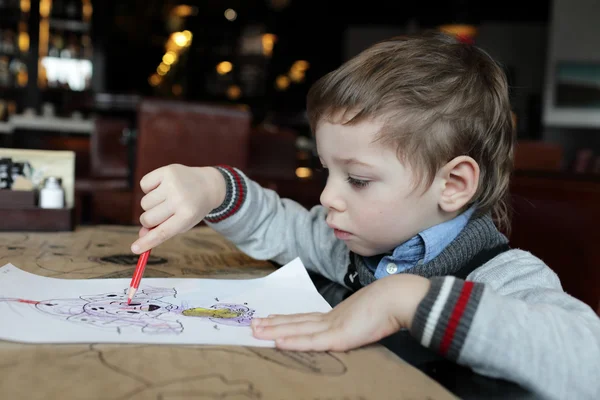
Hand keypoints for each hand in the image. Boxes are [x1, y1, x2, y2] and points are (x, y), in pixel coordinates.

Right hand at [131, 164, 225, 253]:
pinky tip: (162, 186)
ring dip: (151, 204)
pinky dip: (149, 188)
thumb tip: (142, 235)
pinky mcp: (167, 171)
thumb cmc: (193, 207)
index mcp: (187, 216)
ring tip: (166, 198)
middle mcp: (180, 200)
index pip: (162, 233)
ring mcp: (173, 184)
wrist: (208, 184)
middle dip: (149, 220)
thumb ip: (163, 230)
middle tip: (161, 214)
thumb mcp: (183, 223)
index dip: (147, 242)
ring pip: (144, 203)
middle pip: (148, 218)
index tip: (135, 249)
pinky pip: (144, 184)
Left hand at [251, 274, 430, 350]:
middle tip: (252, 324)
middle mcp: (331, 319)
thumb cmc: (389, 304)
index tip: (271, 319)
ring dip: (275, 330)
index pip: (306, 319)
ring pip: (297, 330)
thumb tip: (356, 325)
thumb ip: (358, 322)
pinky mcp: (339, 335)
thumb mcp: (368, 316)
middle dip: (273, 324)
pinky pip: (311, 341)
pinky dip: (293, 341)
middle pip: (296, 322)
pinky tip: (277, 342)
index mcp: (338, 316)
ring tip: (256, 330)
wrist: (399, 297)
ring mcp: (333, 326)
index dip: (287, 320)